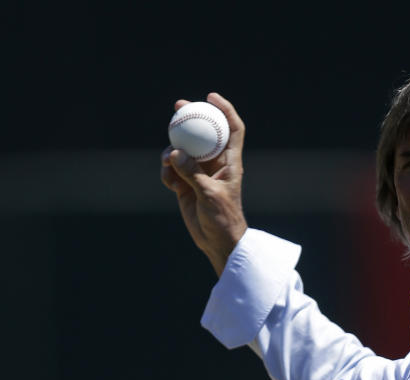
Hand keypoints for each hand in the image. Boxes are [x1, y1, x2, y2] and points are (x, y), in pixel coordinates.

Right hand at [160, 92, 247, 275]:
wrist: (217, 241)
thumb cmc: (223, 218)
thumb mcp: (210, 195)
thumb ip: (193, 174)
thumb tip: (175, 153)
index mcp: (230, 162)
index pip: (232, 130)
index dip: (225, 110)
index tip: (210, 97)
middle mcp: (215, 164)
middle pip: (204, 134)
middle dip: (191, 118)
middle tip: (177, 106)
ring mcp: (199, 173)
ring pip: (183, 150)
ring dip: (172, 151)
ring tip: (167, 161)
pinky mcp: (185, 185)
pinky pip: (173, 170)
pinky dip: (168, 173)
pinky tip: (170, 183)